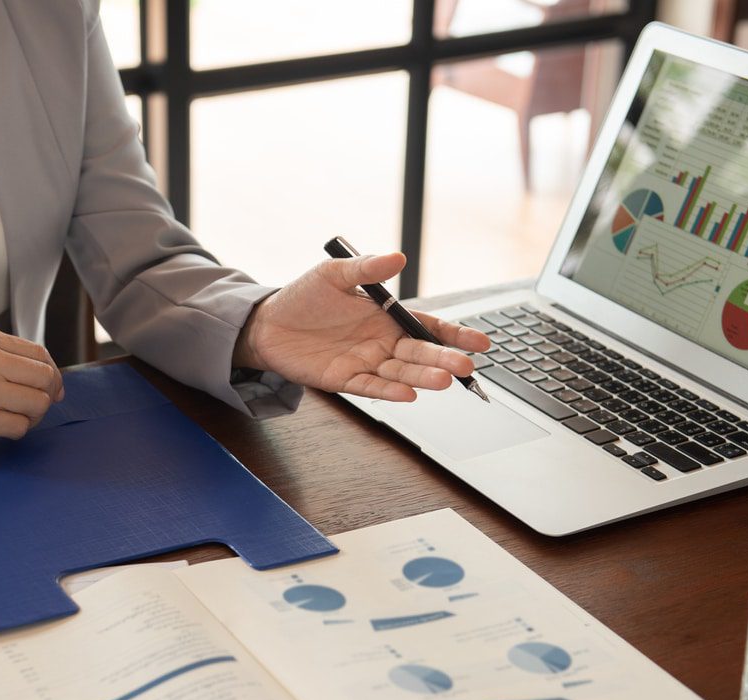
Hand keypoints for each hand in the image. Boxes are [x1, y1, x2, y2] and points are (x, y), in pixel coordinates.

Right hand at [0, 327, 64, 444]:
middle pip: (44, 378)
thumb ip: (5, 358)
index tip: (51, 388)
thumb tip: (49, 379)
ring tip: (15, 418)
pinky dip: (16, 431)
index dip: (52, 374)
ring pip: (37, 403)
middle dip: (46, 396)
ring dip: (32, 417)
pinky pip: (19, 426)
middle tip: (33, 408)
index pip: (39, 353)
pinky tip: (0, 428)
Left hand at [232, 253, 490, 400]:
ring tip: (444, 380)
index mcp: (386, 317)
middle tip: (466, 366)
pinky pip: (371, 387)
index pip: (427, 328)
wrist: (266, 323)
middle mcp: (381, 343)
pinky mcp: (344, 379)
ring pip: (401, 374)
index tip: (480, 342)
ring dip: (423, 378)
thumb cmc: (303, 297)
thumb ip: (367, 269)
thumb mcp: (335, 274)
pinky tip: (408, 394)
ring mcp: (365, 362)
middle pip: (419, 355)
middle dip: (444, 360)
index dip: (453, 335)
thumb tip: (398, 257)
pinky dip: (389, 391)